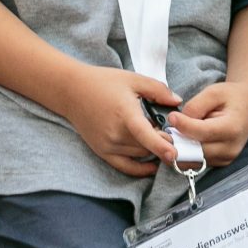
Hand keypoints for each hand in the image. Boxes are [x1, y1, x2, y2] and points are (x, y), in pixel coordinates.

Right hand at [58, 63, 180, 176]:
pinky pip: (126, 167)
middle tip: (169, 130)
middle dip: (163, 140)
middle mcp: (116, 134)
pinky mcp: (102, 151)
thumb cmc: (101, 82)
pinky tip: (152, 165)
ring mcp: (108, 145)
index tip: (175, 154)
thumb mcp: (132, 79)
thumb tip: (177, 102)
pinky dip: (141, 169)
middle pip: (148, 146)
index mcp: (125, 114)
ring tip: (154, 134)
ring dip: (152, 149)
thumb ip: (158, 90)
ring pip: (141, 155)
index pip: (145, 135)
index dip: (161, 146)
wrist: (71, 90)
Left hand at [168, 81, 247, 168]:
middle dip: (177, 141)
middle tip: (161, 131)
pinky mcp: (220, 162)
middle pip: (196, 151)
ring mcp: (226, 158)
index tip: (171, 116)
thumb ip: (195, 106)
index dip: (183, 125)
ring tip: (168, 135)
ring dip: (179, 150)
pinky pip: (197, 162)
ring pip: (194, 160)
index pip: (202, 132)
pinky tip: (179, 140)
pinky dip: (185, 154)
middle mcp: (230, 148)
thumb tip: (178, 121)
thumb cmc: (231, 97)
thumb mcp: (213, 92)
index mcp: (231, 128)